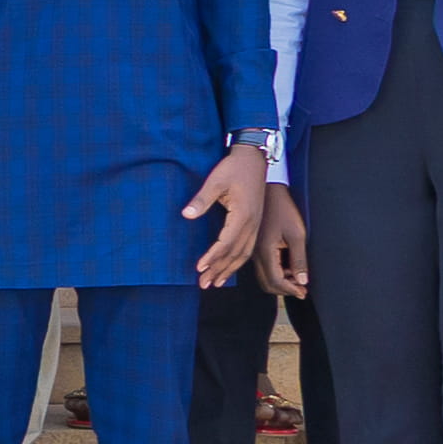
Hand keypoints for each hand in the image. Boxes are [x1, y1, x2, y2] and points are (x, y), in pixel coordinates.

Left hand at [184, 144, 265, 290]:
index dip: (213, 256)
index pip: (227, 242)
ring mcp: (256, 224)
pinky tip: (229, 268)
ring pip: (243, 253)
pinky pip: (247, 247)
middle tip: (204, 284)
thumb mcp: (216, 180)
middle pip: (236, 253)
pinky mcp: (255, 223)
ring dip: (229, 269)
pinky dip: (237, 261)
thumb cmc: (234, 168)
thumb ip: (202, 199)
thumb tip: (186, 214)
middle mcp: (253, 223)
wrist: (254, 159)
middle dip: (219, 270)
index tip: (199, 267)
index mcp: (243, 215)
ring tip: (215, 283)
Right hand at [257, 181, 309, 303]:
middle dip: (284, 290)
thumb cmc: (283, 209)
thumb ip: (299, 259)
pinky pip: (263, 267)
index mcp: (265, 251)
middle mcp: (255, 254)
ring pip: (264, 277)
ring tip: (296, 277)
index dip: (291, 290)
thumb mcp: (297, 234)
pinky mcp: (254, 246)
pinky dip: (276, 272)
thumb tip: (302, 281)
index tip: (304, 292)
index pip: (276, 281)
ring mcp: (253, 250)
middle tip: (301, 289)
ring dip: (280, 281)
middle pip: (267, 284)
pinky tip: (288, 265)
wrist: (268, 191)